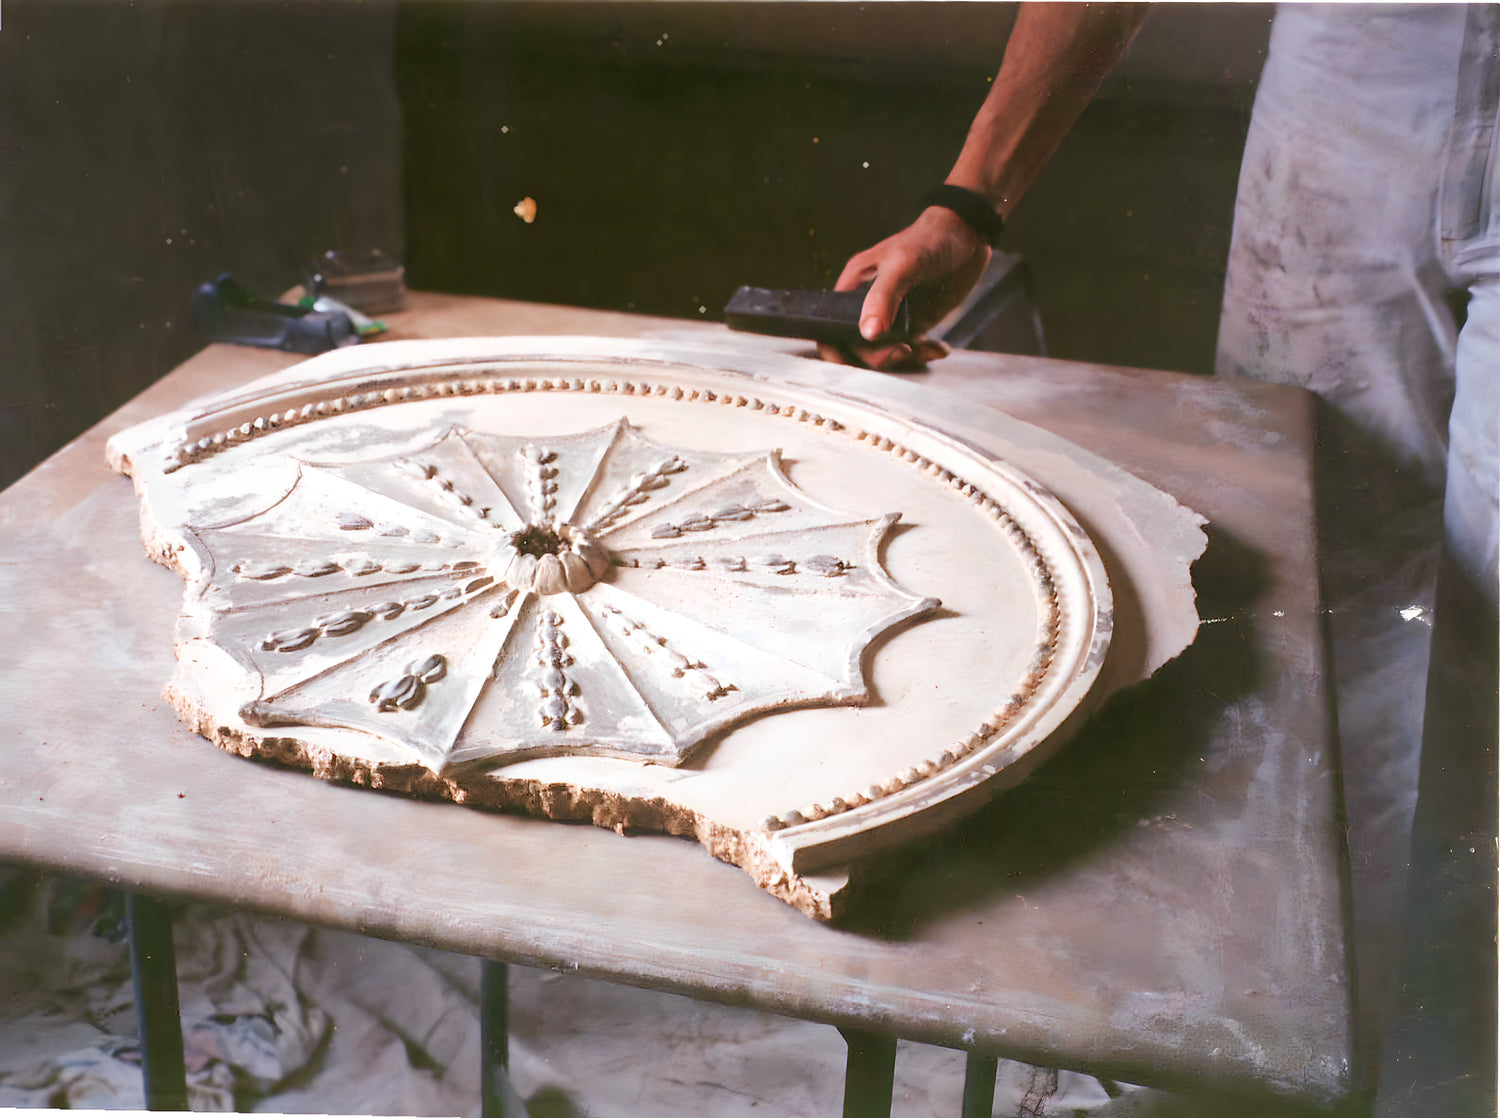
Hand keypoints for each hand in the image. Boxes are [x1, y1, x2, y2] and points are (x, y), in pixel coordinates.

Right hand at [817, 206, 990, 370]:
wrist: (968, 235)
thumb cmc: (928, 239)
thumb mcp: (901, 264)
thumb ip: (881, 298)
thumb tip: (867, 334)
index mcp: (854, 287)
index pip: (831, 326)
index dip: (834, 349)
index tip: (849, 364)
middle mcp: (870, 304)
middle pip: (859, 347)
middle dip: (879, 356)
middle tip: (904, 350)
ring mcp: (894, 316)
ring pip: (886, 353)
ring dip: (907, 359)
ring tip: (929, 348)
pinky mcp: (916, 322)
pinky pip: (913, 349)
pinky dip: (926, 354)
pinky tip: (940, 347)